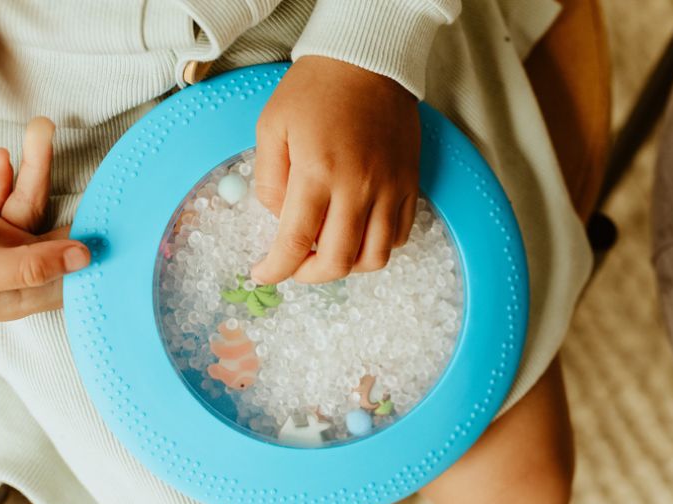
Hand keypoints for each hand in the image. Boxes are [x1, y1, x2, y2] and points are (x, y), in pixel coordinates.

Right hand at [0, 117, 90, 321]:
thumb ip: (30, 266)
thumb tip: (84, 257)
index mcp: (22, 293)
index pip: (75, 276)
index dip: (99, 254)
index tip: (126, 225)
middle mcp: (17, 268)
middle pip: (56, 230)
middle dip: (68, 195)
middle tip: (94, 164)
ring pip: (27, 201)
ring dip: (33, 167)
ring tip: (41, 130)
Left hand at [251, 55, 419, 284]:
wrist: (369, 60)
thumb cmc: (314, 90)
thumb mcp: (272, 126)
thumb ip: (268, 179)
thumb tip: (277, 219)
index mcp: (317, 172)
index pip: (295, 241)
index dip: (276, 269)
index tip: (263, 274)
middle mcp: (357, 187)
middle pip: (338, 261)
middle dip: (310, 275)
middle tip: (296, 265)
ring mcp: (389, 189)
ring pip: (374, 258)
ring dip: (347, 267)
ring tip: (328, 251)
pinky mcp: (409, 185)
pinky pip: (399, 237)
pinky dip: (376, 248)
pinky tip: (358, 234)